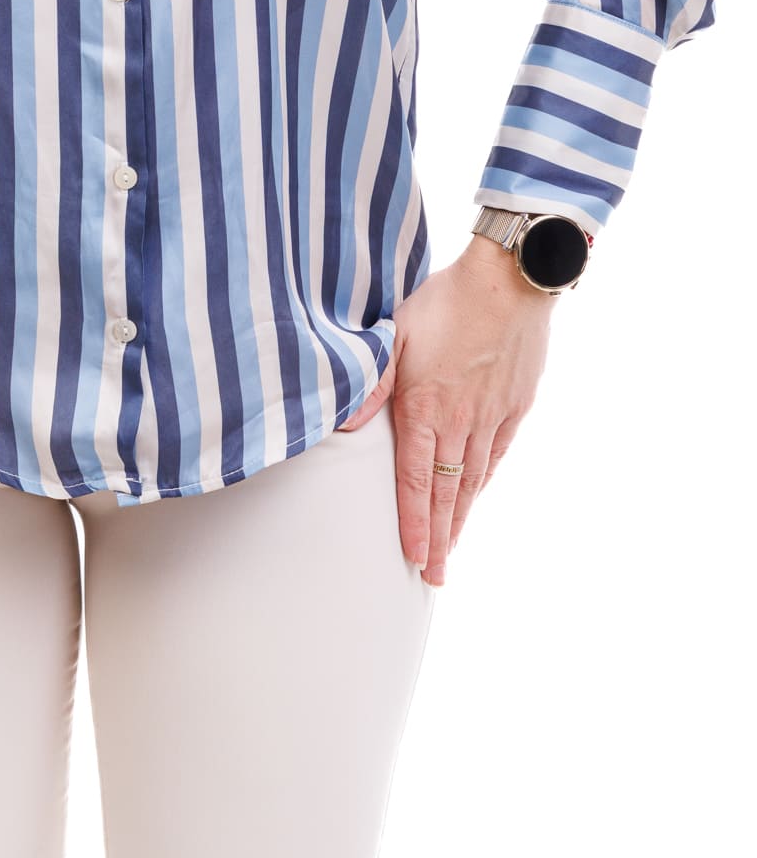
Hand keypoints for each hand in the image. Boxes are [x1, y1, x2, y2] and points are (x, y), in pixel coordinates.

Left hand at [338, 235, 556, 584]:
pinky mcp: (515, 406)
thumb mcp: (397, 334)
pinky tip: (475, 496)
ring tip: (451, 550)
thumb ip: (371, 382)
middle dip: (438, 538)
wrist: (509, 281)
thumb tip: (343, 423)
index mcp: (426, 407)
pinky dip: (483, 482)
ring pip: (472, 480)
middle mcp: (461, 421)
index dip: (413, 522)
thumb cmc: (445, 300)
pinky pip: (496, 455)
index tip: (411, 556)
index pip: (416, 480)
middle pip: (447, 493)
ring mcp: (492, 416)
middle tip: (431, 576)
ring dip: (460, 518)